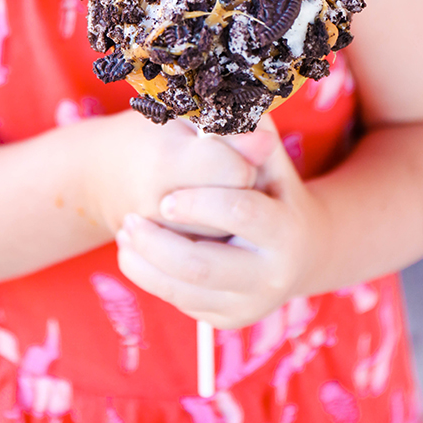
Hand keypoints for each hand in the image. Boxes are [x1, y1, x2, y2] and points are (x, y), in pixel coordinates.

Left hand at [114, 116, 329, 328]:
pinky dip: (150, 278)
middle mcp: (274, 276)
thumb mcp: (266, 155)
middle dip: (158, 244)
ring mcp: (252, 304)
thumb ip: (246, 129)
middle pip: (203, 266)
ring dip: (145, 263)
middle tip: (128, 222)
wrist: (299, 250)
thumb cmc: (271, 186)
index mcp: (287, 229)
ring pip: (185, 291)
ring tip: (123, 234)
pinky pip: (181, 304)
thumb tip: (230, 101)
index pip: (241, 213)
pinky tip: (135, 253)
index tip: (167, 199)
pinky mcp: (229, 320)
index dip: (201, 203)